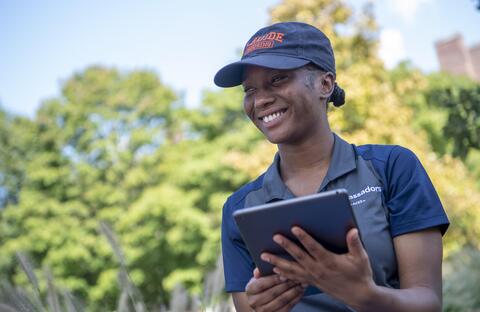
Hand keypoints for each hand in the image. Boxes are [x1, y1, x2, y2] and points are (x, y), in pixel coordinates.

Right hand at [244, 268, 304, 311]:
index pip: (262, 284)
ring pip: (281, 301)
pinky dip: (295, 300)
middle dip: (287, 284)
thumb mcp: (257, 277)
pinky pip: (286, 308)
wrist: (257, 302)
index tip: (285, 274)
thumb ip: (260, 271)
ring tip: (301, 284)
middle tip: (297, 278)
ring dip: (293, 292)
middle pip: (273, 293)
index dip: (274, 279)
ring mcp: (263, 311)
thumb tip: (259, 270)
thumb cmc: (259, 286)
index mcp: (250, 290)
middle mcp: (254, 302)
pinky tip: (300, 293)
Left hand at [261, 227, 375, 307]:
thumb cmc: (359, 274)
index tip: (294, 228)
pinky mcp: (311, 282)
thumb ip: (355, 243)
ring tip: (264, 256)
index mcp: (330, 261)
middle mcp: (319, 270)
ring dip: (277, 262)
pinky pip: (294, 278)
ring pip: (292, 269)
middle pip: (299, 257)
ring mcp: (313, 277)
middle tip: (275, 236)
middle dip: (286, 246)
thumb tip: (352, 230)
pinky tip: (274, 269)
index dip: (304, 237)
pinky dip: (283, 274)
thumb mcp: (360, 258)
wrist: (358, 295)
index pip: (314, 248)